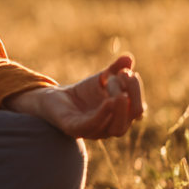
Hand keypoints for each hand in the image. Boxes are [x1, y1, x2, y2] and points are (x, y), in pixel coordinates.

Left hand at [5, 53, 144, 139]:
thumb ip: (115, 70)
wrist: (52, 98)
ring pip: (116, 128)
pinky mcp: (75, 128)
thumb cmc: (81, 92)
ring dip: (121, 110)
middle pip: (130, 118)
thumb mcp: (100, 79)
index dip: (136, 90)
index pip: (136, 107)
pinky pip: (93, 125)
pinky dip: (102, 115)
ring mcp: (94, 130)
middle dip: (132, 98)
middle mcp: (111, 126)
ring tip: (122, 94)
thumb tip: (129, 57)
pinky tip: (108, 102)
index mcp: (120, 116)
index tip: (129, 72)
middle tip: (126, 78)